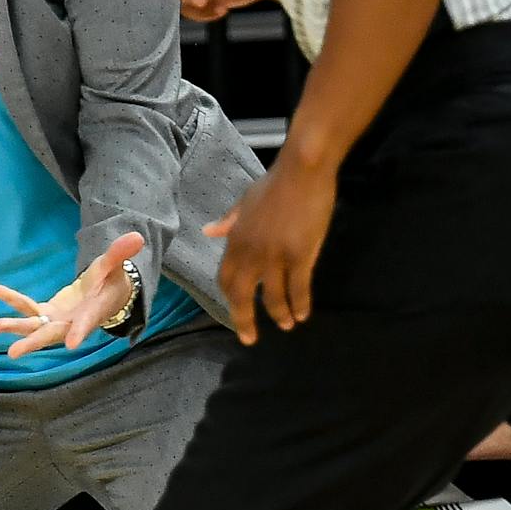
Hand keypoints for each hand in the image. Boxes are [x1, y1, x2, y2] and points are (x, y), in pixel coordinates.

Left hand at [0, 230, 145, 354]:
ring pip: (34, 326)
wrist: (103, 296)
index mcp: (91, 313)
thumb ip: (120, 253)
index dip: (79, 333)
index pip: (86, 324)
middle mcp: (71, 323)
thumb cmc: (111, 282)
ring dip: (15, 326)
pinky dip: (9, 301)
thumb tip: (137, 236)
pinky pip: (26, 308)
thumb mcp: (115, 267)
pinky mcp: (46, 314)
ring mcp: (56, 321)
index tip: (71, 345)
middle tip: (14, 352)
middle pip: (51, 334)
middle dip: (33, 342)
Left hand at [206, 154, 337, 344]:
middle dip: (244, 320)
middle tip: (249, 338)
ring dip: (279, 315)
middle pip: (242, 295)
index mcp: (236, 239)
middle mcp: (251, 252)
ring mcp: (275, 256)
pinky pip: (298, 289)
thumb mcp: (244, 201)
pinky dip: (300, 305)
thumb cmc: (276, 183)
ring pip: (273, 297)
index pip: (226, 278)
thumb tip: (208, 231)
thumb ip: (228, 221)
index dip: (230, 299)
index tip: (236, 312)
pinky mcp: (300, 256)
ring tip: (286, 325)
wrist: (303, 171)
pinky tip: (303, 315)